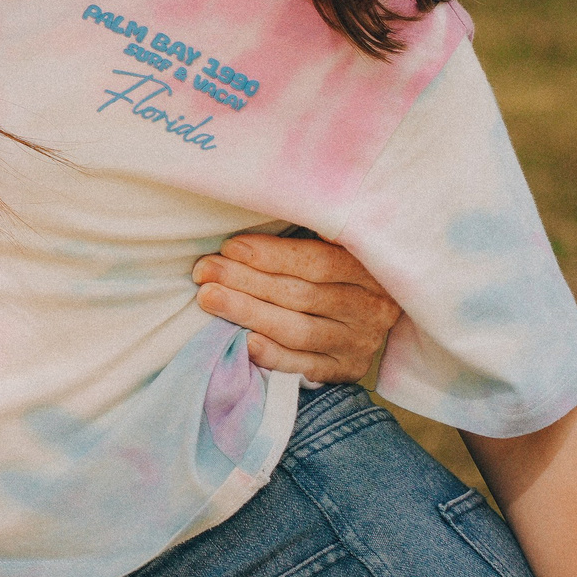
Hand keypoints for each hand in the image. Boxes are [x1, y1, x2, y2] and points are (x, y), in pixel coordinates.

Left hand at [194, 232, 402, 382]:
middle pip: (302, 296)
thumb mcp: (333, 240)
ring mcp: (360, 342)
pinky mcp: (348, 369)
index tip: (229, 247)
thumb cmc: (333, 263)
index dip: (272, 255)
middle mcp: (371, 308)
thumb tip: (273, 207)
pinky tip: (246, 342)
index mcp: (369, 268)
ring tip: (210, 298)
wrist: (366, 310)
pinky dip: (276, 356)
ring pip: (300, 331)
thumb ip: (310, 229)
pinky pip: (307, 366)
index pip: (319, 262)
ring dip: (250, 314)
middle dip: (247, 281)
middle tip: (205, 271)